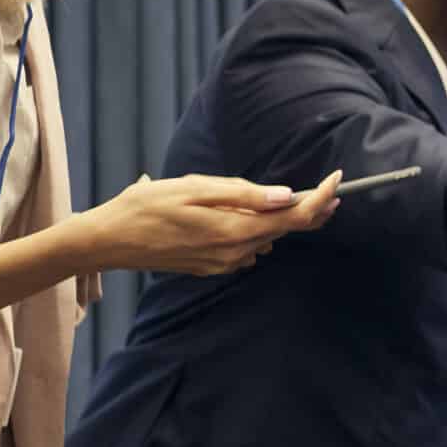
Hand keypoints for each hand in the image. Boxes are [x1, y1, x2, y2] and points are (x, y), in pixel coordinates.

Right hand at [79, 172, 339, 275]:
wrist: (109, 240)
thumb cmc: (146, 207)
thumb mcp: (195, 189)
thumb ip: (243, 194)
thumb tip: (286, 196)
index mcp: (235, 231)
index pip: (294, 219)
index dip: (321, 199)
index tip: (337, 180)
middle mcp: (236, 253)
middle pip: (286, 230)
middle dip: (310, 209)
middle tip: (330, 187)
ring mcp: (224, 264)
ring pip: (266, 238)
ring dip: (275, 218)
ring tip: (267, 195)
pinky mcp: (213, 266)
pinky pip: (246, 246)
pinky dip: (253, 229)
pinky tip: (238, 212)